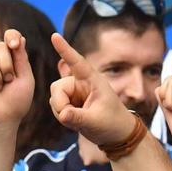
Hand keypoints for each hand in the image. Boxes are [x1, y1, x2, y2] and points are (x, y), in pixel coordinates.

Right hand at [0, 30, 37, 127]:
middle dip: (7, 65)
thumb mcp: (25, 78)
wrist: (1, 118)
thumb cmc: (16, 101)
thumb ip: (21, 58)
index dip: (12, 36)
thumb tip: (20, 37)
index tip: (14, 45)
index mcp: (12, 57)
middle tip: (8, 81)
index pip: (11, 36)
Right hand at [49, 32, 143, 149]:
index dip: (65, 49)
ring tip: (78, 120)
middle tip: (68, 117)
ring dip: (61, 111)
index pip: (77, 63)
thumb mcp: (96, 121)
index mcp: (93, 80)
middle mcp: (81, 83)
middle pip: (57, 87)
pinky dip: (61, 115)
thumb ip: (78, 118)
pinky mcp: (70, 102)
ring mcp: (74, 92)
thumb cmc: (112, 123)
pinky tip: (74, 121)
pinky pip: (56, 106)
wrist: (116, 134)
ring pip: (55, 98)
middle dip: (59, 103)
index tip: (55, 36)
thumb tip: (62, 114)